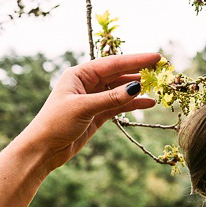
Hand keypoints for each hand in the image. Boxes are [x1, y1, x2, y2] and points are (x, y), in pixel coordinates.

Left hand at [17, 53, 161, 173]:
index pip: (113, 64)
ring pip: (121, 89)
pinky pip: (120, 105)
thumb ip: (111, 98)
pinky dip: (133, 104)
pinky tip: (149, 102)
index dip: (135, 60)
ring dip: (138, 88)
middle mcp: (87, 83)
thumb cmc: (56, 123)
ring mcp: (93, 98)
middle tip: (162, 69)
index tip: (156, 57)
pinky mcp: (97, 114)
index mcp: (79, 74)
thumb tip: (137, 87)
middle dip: (139, 71)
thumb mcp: (84, 107)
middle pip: (119, 74)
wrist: (44, 149)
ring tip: (158, 86)